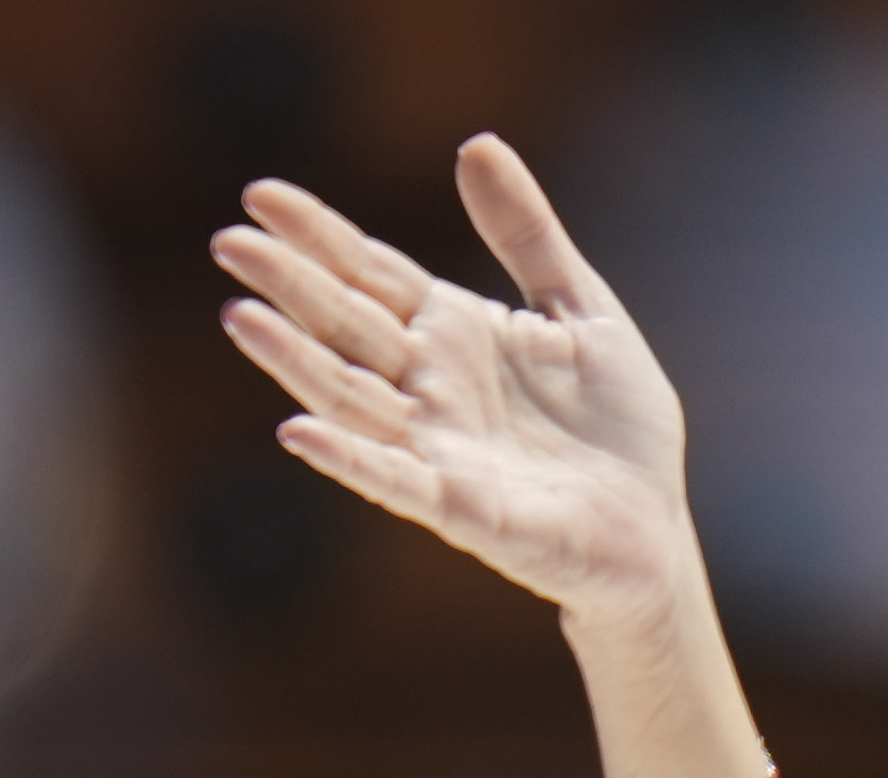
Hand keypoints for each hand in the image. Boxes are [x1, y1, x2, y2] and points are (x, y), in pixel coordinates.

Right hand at [211, 135, 696, 634]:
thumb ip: (527, 235)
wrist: (656, 524)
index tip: (260, 195)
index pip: (371, 275)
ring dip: (296, 362)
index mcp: (453, 334)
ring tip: (241, 317)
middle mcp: (430, 388)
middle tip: (231, 242)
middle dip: (291, 285)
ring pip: (351, 398)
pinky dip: (350, 460)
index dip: (320, 235)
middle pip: (347, 326)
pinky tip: (300, 435)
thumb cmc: (618, 426)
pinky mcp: (464, 510)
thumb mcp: (582, 310)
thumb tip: (477, 143)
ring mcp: (439, 449)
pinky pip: (397, 482)